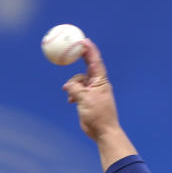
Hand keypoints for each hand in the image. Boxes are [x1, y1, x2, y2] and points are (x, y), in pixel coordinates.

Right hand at [62, 38, 136, 169]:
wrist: (103, 132)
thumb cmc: (98, 115)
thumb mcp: (84, 99)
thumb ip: (75, 89)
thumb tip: (69, 85)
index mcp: (100, 81)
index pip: (95, 61)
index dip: (90, 50)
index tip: (84, 41)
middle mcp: (97, 84)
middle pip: (87, 67)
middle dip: (80, 59)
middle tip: (72, 49)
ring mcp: (92, 92)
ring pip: (78, 81)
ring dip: (72, 86)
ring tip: (69, 95)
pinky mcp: (87, 100)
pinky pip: (77, 91)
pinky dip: (72, 94)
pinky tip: (70, 101)